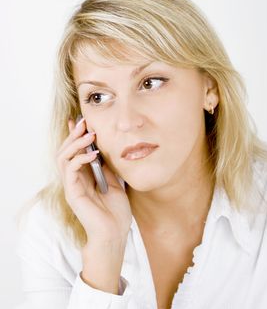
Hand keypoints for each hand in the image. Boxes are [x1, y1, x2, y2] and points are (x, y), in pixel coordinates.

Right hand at [56, 117, 131, 243]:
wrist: (114, 234)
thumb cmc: (115, 212)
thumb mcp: (114, 183)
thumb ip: (105, 168)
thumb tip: (104, 151)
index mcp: (84, 177)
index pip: (74, 152)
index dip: (75, 136)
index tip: (82, 121)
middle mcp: (74, 179)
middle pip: (65, 151)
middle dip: (73, 134)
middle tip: (84, 122)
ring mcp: (72, 186)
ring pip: (63, 157)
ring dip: (75, 143)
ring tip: (90, 135)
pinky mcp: (72, 193)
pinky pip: (70, 170)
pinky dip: (80, 158)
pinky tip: (93, 154)